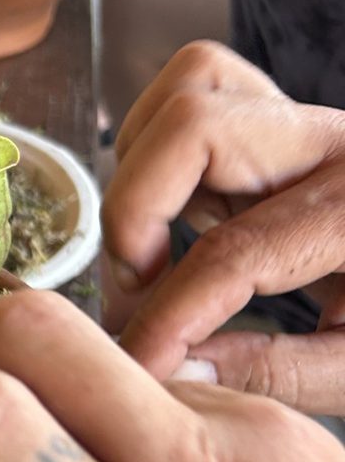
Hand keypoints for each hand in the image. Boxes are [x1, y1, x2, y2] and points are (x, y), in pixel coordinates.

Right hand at [103, 40, 344, 412]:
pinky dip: (164, 150)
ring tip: (155, 248)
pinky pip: (202, 96)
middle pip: (196, 124)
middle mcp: (333, 145)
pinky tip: (180, 218)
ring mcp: (307, 124)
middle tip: (140, 284)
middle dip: (136, 210)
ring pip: (191, 91)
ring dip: (144, 169)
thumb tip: (177, 366)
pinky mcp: (285, 123)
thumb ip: (279, 370)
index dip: (169, 316)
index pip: (234, 253)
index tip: (139, 362)